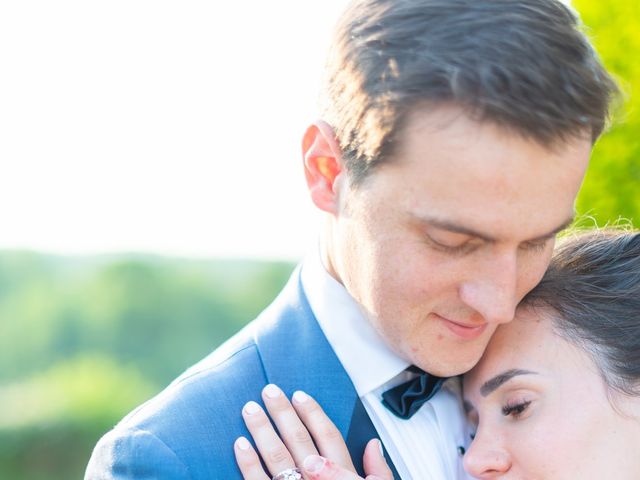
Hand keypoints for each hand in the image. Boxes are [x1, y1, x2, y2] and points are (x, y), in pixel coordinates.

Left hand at [233, 384, 392, 479]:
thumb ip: (378, 473)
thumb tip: (373, 444)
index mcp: (344, 476)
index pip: (327, 435)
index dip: (312, 412)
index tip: (298, 394)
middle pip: (299, 440)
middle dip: (282, 413)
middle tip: (268, 391)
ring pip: (276, 457)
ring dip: (261, 430)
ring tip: (249, 409)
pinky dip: (247, 463)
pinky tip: (239, 444)